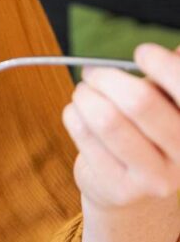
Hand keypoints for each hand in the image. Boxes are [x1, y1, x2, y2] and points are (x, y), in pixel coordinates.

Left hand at [62, 44, 179, 208]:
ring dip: (85, 97)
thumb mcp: (165, 108)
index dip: (162, 65)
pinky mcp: (119, 188)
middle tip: (92, 72)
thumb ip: (170, 82)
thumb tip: (176, 52)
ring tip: (81, 92)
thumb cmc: (147, 136)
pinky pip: (86, 138)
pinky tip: (75, 112)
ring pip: (107, 120)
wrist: (130, 190)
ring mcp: (153, 178)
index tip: (141, 52)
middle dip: (107, 77)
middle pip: (139, 101)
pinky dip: (73, 116)